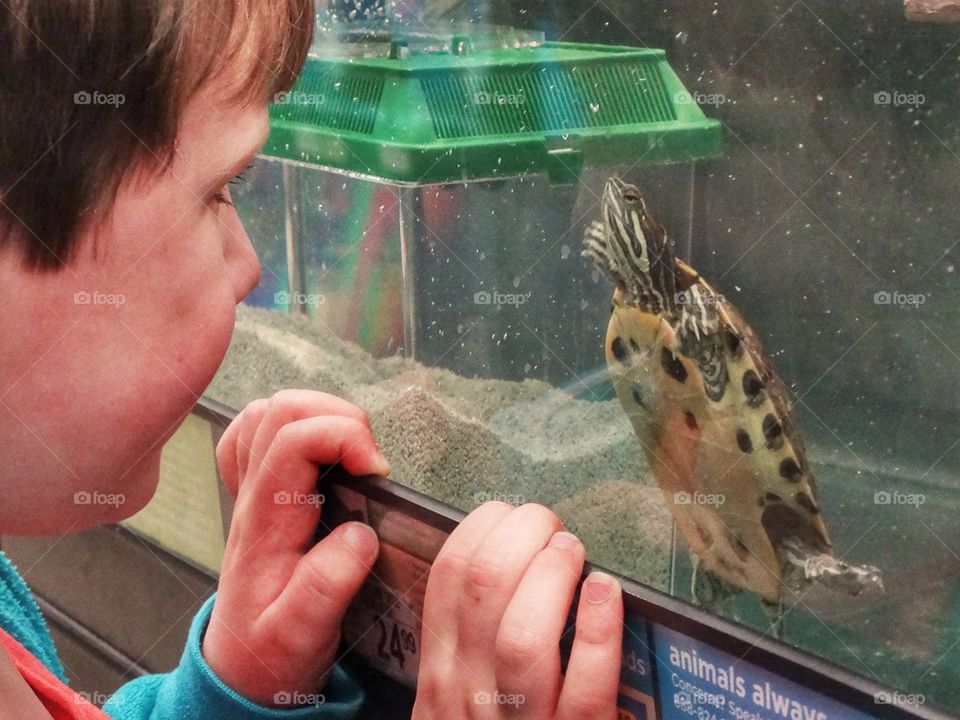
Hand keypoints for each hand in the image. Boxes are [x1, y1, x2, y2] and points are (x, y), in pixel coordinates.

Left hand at [202, 390, 389, 705]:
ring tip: (353, 449)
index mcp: (265, 521)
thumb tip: (361, 533)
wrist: (239, 668)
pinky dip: (288, 425)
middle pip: (280, 411)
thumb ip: (328, 585)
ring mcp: (248, 489)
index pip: (293, 442)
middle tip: (371, 460)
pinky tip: (315, 449)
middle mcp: (251, 496)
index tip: (380, 472)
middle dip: (338, 417)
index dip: (344, 437)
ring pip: (268, 412)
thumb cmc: (271, 651)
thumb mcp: (301, 634)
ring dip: (318, 414)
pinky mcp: (256, 491)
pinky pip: (254, 432)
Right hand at [412, 502, 623, 719]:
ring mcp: (517, 719)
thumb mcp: (453, 689)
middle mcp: (468, 687)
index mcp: (440, 665)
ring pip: (523, 635)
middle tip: (552, 529)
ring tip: (573, 551)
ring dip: (553, 574)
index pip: (448, 572)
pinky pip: (586, 689)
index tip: (513, 517)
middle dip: (523, 532)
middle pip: (483, 585)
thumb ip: (469, 637)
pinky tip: (607, 593)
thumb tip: (508, 560)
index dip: (485, 525)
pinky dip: (599, 632)